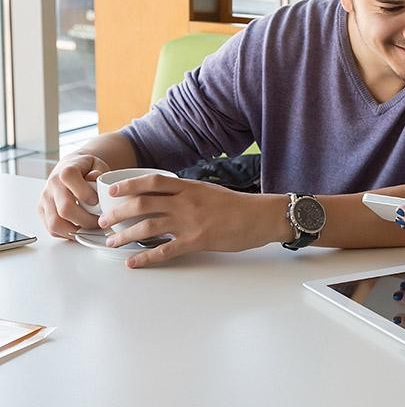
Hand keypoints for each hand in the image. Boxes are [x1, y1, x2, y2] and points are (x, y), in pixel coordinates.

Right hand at [38, 153, 109, 237]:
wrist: (69, 168)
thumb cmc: (86, 168)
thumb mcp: (96, 164)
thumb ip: (99, 170)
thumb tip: (95, 178)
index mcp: (66, 171)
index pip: (69, 180)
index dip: (84, 193)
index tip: (97, 201)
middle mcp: (52, 185)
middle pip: (64, 208)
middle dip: (86, 220)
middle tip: (100, 221)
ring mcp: (45, 199)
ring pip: (55, 223)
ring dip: (76, 231)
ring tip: (91, 229)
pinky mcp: (42, 211)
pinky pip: (52, 229)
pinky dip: (67, 234)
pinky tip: (80, 230)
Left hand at [97, 175, 290, 267]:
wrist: (260, 217)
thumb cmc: (238, 205)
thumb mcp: (209, 191)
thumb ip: (187, 193)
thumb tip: (166, 198)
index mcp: (189, 186)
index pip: (152, 181)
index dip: (129, 185)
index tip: (113, 190)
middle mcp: (186, 202)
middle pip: (143, 204)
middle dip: (118, 213)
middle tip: (104, 221)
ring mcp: (190, 222)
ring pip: (148, 227)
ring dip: (125, 236)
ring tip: (113, 242)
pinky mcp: (196, 241)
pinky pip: (164, 251)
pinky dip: (145, 258)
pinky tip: (134, 262)